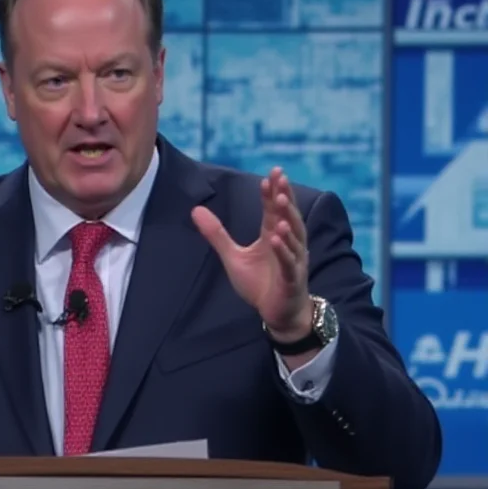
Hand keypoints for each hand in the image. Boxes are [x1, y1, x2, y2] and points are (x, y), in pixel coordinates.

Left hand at [191, 167, 311, 335]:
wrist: (278, 313)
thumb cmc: (260, 283)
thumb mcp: (233, 256)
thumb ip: (217, 234)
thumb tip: (196, 210)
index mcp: (272, 235)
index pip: (273, 210)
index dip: (271, 193)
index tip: (270, 174)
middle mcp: (287, 244)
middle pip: (287, 216)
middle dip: (284, 197)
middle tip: (281, 178)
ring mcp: (292, 261)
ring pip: (293, 236)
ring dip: (287, 219)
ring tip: (280, 201)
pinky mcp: (292, 279)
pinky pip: (289, 262)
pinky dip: (284, 250)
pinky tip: (277, 238)